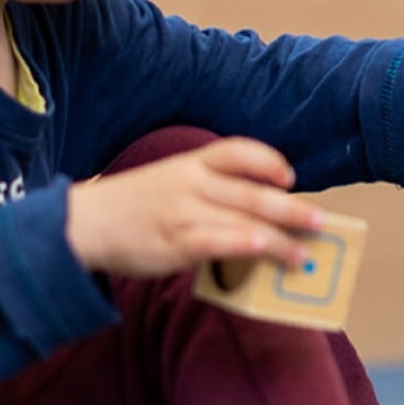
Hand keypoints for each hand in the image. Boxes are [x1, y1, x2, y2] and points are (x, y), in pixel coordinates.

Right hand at [65, 136, 322, 276]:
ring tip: (303, 254)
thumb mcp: (168, 182)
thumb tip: (253, 216)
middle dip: (291, 208)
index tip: (290, 177)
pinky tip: (267, 252)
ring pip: (243, 220)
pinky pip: (218, 240)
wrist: (82, 225)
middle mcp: (191, 183)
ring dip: (280, 238)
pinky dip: (246, 244)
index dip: (268, 161)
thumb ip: (206, 190)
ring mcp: (184, 212)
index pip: (237, 151)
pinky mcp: (175, 242)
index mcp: (190, 163)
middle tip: (321, 222)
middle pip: (252, 191)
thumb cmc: (132, 207)